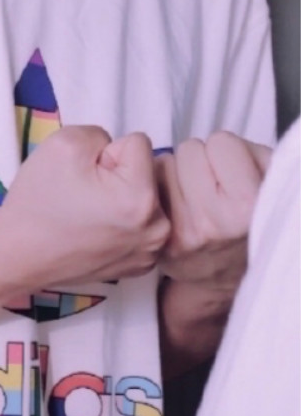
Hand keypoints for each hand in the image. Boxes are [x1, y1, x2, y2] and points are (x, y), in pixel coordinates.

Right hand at [0, 126, 169, 292]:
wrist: (19, 254)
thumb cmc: (39, 198)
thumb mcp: (64, 142)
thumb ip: (101, 134)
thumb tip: (117, 152)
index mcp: (141, 197)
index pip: (138, 143)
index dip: (106, 151)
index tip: (85, 174)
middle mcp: (157, 229)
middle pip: (148, 171)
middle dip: (120, 173)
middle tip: (87, 193)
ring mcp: (151, 252)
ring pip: (146, 197)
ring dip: (124, 196)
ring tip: (91, 211)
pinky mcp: (141, 265)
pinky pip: (142, 223)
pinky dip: (124, 221)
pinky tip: (96, 230)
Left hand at [156, 132, 271, 295]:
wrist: (233, 273)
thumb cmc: (250, 216)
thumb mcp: (267, 182)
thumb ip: (253, 157)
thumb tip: (224, 143)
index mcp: (245, 206)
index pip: (221, 142)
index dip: (229, 152)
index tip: (235, 172)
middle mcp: (211, 223)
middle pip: (188, 150)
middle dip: (201, 160)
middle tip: (214, 184)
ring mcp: (181, 234)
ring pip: (164, 163)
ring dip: (177, 173)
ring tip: (196, 196)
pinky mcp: (159, 241)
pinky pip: (148, 186)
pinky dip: (160, 190)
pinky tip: (177, 207)